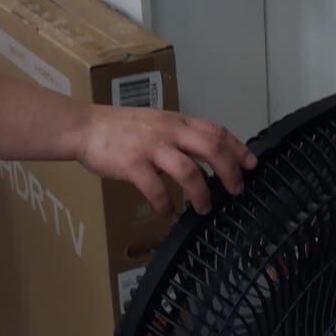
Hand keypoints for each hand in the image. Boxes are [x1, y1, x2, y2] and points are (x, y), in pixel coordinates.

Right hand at [73, 106, 257, 215]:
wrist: (84, 127)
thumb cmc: (119, 129)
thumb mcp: (156, 124)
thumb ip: (178, 136)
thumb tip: (204, 158)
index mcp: (176, 121)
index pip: (216, 131)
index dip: (238, 148)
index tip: (251, 165)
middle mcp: (168, 131)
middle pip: (212, 148)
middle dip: (230, 171)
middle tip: (236, 190)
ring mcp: (150, 147)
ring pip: (189, 171)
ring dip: (202, 194)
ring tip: (205, 209)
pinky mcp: (132, 164)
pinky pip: (156, 190)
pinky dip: (166, 206)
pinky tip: (167, 214)